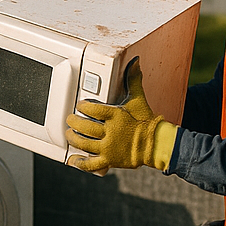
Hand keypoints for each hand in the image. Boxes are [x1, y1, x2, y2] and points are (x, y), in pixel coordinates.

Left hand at [65, 59, 178, 173]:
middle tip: (70, 119)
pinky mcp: (109, 160)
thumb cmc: (146, 121)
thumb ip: (133, 80)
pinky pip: (91, 163)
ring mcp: (109, 147)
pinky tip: (72, 159)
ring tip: (69, 133)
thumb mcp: (138, 99)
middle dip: (74, 122)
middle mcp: (111, 131)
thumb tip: (134, 61)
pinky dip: (80, 162)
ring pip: (84, 143)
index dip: (83, 107)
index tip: (80, 105)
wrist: (156, 144)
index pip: (92, 109)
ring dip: (73, 138)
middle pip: (85, 127)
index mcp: (116, 115)